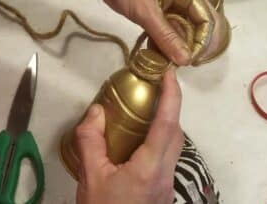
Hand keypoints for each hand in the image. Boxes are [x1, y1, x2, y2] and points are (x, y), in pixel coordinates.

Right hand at [74, 70, 183, 203]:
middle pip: (176, 134)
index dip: (172, 96)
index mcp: (150, 168)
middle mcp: (165, 174)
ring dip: (164, 126)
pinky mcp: (161, 193)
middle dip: (169, 108)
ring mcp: (166, 186)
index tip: (170, 74)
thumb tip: (96, 111)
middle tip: (153, 89)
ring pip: (173, 148)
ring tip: (142, 112)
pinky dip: (156, 142)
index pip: (168, 124)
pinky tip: (135, 143)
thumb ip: (92, 141)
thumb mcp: (90, 178)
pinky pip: (164, 159)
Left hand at [90, 0, 214, 65]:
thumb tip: (186, 60)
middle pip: (196, 24)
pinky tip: (158, 55)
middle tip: (181, 65)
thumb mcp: (145, 12)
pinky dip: (164, 41)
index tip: (192, 62)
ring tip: (168, 64)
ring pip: (181, 28)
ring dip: (176, 46)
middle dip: (191, 46)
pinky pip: (168, 27)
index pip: (206, 19)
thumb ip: (166, 37)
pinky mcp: (158, 8)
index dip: (202, 42)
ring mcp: (171, 1)